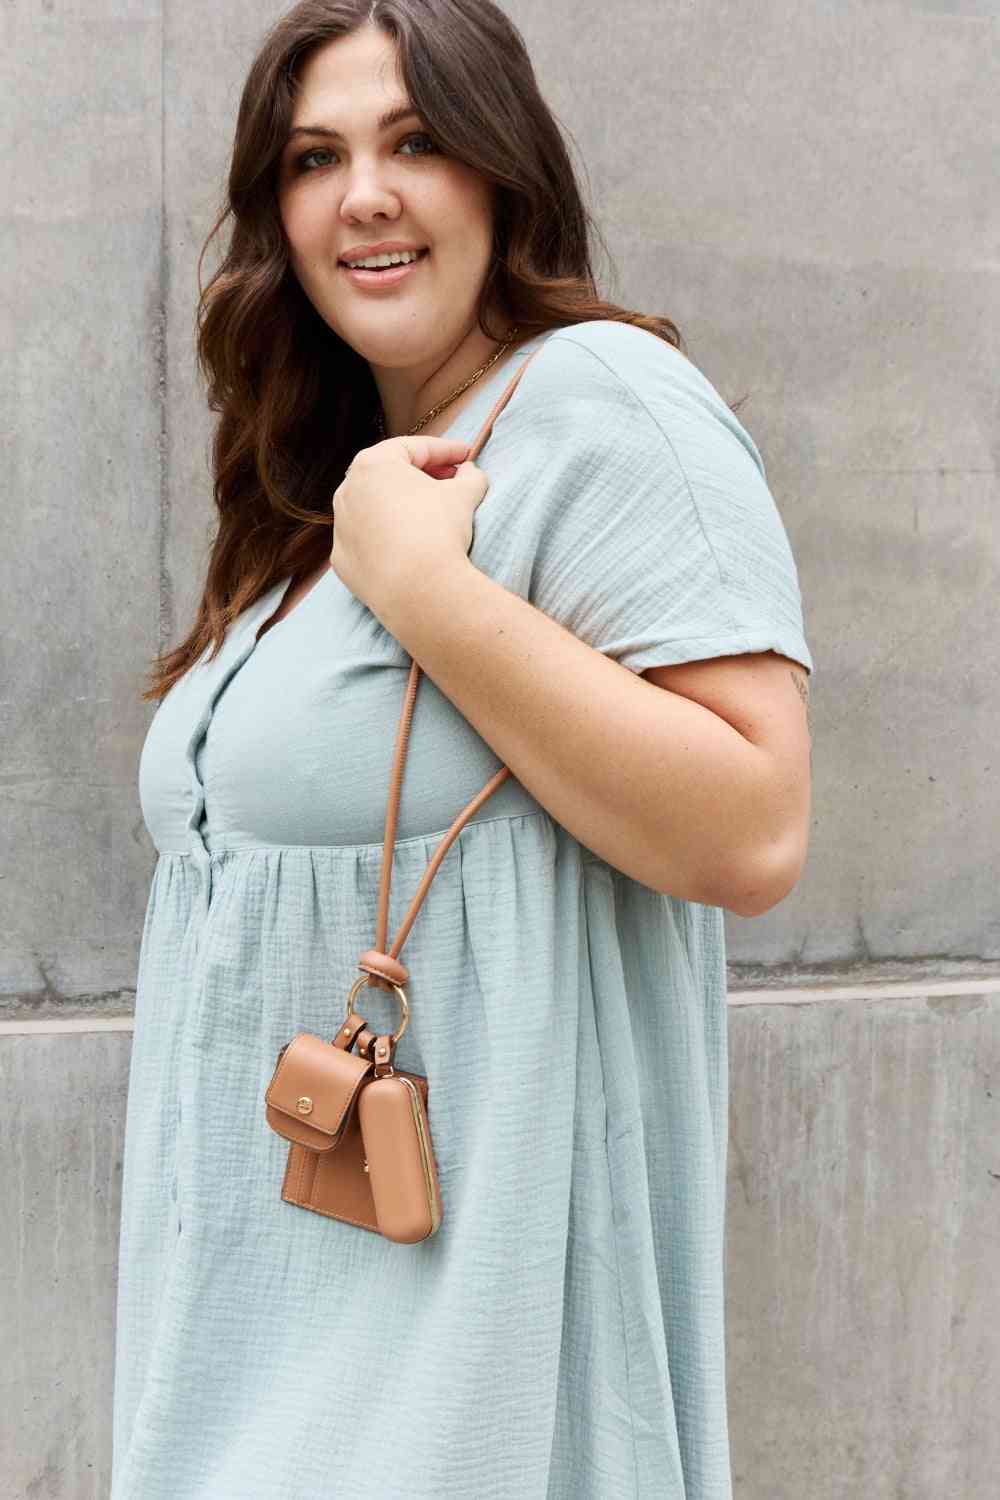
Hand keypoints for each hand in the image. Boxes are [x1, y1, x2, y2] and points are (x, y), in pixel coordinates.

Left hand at [329, 435, 489, 622]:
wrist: (417, 590)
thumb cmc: (438, 531)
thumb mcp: (465, 493)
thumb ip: (470, 476)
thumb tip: (470, 473)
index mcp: (372, 465)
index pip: (414, 448)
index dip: (446, 451)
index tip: (467, 456)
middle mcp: (347, 491)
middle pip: (389, 475)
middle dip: (422, 476)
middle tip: (451, 482)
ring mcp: (341, 526)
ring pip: (374, 508)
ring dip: (401, 506)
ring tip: (429, 515)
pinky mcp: (342, 559)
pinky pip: (367, 540)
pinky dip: (386, 538)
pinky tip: (408, 547)